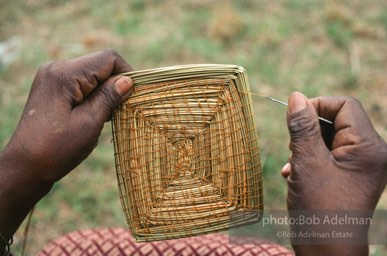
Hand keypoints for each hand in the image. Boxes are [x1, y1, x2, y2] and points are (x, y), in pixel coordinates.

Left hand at [2, 49, 132, 182]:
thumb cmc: (56, 148)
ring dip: (106, 93)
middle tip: (120, 110)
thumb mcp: (89, 123)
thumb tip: (128, 81)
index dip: (127, 73)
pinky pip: (82, 85)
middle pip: (100, 66)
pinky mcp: (54, 90)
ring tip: (107, 116)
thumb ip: (109, 98)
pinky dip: (94, 97)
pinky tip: (96, 116)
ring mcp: (54, 79)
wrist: (26, 167)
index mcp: (65, 74)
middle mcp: (57, 70)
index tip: (133, 96)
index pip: (108, 59)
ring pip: (93, 76)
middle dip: (116, 85)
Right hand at [283, 92, 386, 254]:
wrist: (326, 251)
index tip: (294, 118)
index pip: (345, 106)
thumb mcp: (307, 163)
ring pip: (330, 137)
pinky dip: (310, 158)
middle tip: (292, 148)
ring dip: (306, 146)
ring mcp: (362, 166)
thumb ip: (302, 127)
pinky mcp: (351, 175)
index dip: (317, 106)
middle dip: (309, 130)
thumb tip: (296, 96)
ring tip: (292, 165)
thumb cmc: (320, 210)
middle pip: (338, 121)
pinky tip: (295, 173)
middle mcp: (371, 154)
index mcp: (369, 148)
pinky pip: (330, 154)